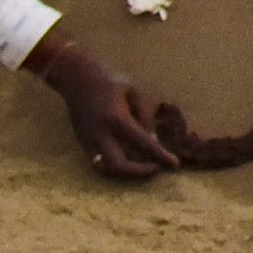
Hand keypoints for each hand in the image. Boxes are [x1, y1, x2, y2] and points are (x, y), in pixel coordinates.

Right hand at [28, 27, 178, 181]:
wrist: (77, 78)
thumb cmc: (110, 81)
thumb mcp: (135, 92)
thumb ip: (145, 117)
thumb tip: (154, 142)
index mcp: (116, 118)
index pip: (142, 144)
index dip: (160, 156)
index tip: (175, 165)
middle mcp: (100, 134)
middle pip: (118, 166)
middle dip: (139, 172)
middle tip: (157, 167)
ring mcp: (88, 141)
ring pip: (105, 170)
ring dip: (126, 173)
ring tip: (144, 166)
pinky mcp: (83, 143)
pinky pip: (99, 164)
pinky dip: (115, 168)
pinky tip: (129, 161)